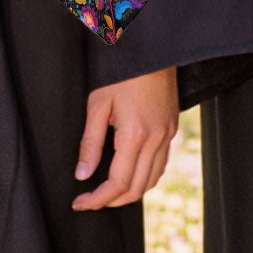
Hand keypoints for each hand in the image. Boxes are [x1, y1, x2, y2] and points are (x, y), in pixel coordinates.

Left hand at [72, 66, 178, 210]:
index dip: (97, 199)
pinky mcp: (172, 128)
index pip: (117, 183)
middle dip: (112, 201)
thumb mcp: (98, 104)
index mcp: (135, 134)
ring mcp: (167, 134)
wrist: (152, 49)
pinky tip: (130, 173)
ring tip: (108, 192)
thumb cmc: (123, 72)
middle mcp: (156, 138)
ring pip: (152, 180)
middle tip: (90, 200)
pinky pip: (161, 164)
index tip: (80, 203)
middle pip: (136, 188)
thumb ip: (90, 143)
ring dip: (130, 192)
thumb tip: (82, 174)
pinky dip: (145, 177)